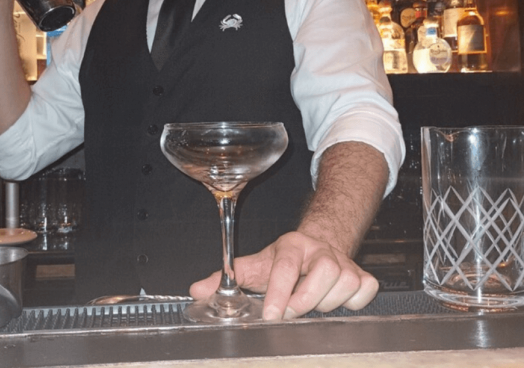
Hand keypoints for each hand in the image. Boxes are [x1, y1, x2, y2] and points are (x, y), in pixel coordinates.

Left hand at [189, 231, 378, 320]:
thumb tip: (197, 290)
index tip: (273, 315)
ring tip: (311, 301)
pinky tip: (335, 300)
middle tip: (291, 310)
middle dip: (306, 299)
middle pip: (324, 272)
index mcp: (290, 246)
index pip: (286, 265)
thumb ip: (227, 277)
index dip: (279, 291)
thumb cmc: (285, 260)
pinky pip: (365, 292)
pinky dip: (352, 303)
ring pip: (345, 283)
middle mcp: (319, 250)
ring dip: (327, 302)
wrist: (318, 245)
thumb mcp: (255, 265)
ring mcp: (343, 261)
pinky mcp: (362, 274)